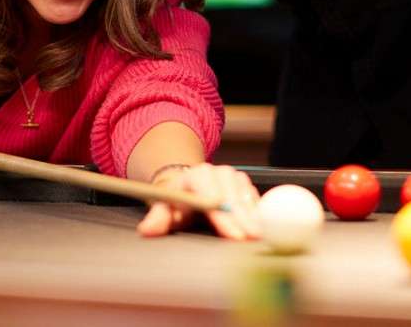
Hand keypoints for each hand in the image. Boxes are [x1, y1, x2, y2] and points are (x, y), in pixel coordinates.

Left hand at [137, 164, 261, 239]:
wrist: (188, 187)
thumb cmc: (177, 202)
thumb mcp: (165, 209)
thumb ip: (157, 219)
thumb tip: (147, 230)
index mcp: (195, 176)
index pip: (211, 196)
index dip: (224, 217)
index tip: (233, 235)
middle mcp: (216, 172)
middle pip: (232, 196)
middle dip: (243, 218)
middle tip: (252, 238)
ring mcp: (232, 175)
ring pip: (245, 195)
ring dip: (254, 216)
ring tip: (262, 235)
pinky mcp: (244, 182)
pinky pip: (253, 196)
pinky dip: (258, 212)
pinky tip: (264, 226)